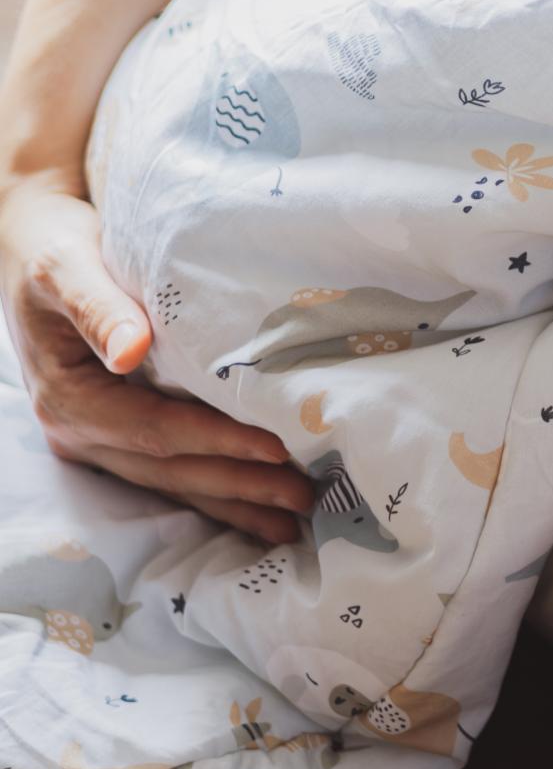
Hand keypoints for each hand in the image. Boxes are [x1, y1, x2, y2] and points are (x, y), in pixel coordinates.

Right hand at [0, 170, 313, 542]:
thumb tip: (130, 351)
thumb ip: (98, 309)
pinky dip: (216, 489)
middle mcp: (80, 430)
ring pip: (173, 481)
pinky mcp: (117, 433)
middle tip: (304, 502)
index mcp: (68, 398)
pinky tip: (257, 508)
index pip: (154, 430)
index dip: (216, 442)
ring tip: (293, 523)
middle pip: (170, 470)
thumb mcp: (65, 269)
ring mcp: (97, 438)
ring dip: (234, 503)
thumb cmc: (55, 250)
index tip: (275, 449)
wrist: (32, 246)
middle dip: (239, 488)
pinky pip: (169, 471)